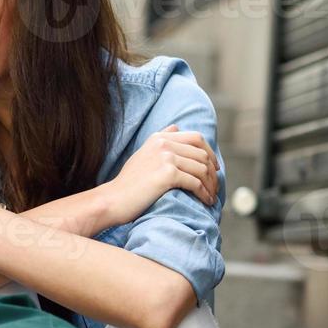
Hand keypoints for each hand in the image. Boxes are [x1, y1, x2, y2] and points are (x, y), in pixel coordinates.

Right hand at [104, 125, 219, 224]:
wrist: (113, 199)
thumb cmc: (128, 183)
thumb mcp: (143, 154)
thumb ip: (160, 140)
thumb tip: (176, 127)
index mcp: (159, 138)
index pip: (196, 138)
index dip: (210, 152)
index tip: (214, 167)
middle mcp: (163, 144)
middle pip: (202, 154)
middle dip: (212, 172)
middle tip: (214, 186)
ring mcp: (166, 157)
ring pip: (202, 169)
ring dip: (210, 185)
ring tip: (211, 196)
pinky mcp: (168, 174)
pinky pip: (196, 183)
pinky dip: (204, 193)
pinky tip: (206, 201)